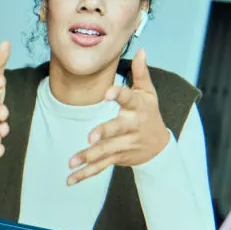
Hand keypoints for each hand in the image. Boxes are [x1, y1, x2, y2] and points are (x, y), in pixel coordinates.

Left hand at [68, 49, 169, 185]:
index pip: (128, 98)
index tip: (107, 93)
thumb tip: (141, 50)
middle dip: (104, 134)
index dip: (118, 94)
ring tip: (71, 161)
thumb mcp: (149, 93)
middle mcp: (131, 127)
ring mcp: (124, 144)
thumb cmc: (150, 113)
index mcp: (137, 107)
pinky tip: (70, 179)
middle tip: (90, 138)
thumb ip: (141, 73)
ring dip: (89, 157)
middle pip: (116, 129)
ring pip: (106, 151)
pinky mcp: (117, 157)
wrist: (160, 146)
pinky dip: (85, 174)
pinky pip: (100, 167)